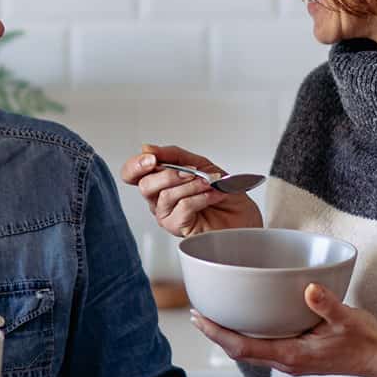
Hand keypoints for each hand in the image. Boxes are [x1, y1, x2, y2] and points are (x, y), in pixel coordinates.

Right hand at [123, 142, 263, 238]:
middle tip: (191, 172)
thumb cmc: (223, 191)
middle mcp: (159, 199)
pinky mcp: (179, 228)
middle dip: (169, 174)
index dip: (136, 165)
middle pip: (144, 185)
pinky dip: (200, 198)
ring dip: (191, 185)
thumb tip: (147, 148)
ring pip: (165, 196)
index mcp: (160, 181)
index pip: (132, 174)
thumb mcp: (200, 164)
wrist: (243, 215)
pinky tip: (212, 196)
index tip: (152, 158)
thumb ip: (174, 155)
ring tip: (208, 183)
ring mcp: (168, 215)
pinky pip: (182, 208)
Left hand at [193, 284, 376, 376]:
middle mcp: (286, 362)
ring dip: (229, 336)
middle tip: (196, 312)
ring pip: (250, 352)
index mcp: (292, 355)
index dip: (217, 333)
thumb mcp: (349, 319)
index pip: (243, 348)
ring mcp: (290, 362)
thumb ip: (329, 305)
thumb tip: (310, 289)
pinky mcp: (296, 357)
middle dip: (216, 333)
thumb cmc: (364, 341)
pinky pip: (263, 348)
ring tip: (212, 317)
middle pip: (240, 351)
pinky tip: (245, 321)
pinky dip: (246, 336)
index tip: (199, 318)